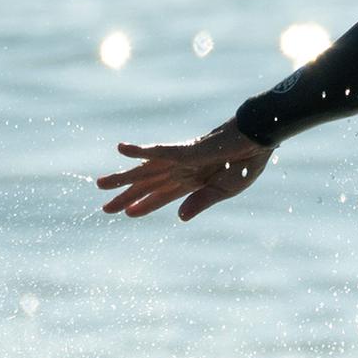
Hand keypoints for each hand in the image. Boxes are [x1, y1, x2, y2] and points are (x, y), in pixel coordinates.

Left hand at [96, 123, 271, 221]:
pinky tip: (121, 149)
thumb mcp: (224, 191)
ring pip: (144, 170)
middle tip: (105, 208)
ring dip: (122, 177)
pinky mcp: (184, 150)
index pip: (162, 196)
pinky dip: (139, 150)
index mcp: (192, 181)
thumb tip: (180, 218)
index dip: (145, 205)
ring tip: (100, 185)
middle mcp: (181, 170)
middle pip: (147, 185)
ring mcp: (180, 159)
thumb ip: (201, 202)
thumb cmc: (245, 162)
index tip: (127, 214)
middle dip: (126, 196)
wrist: (257, 140)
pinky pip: (157, 150)